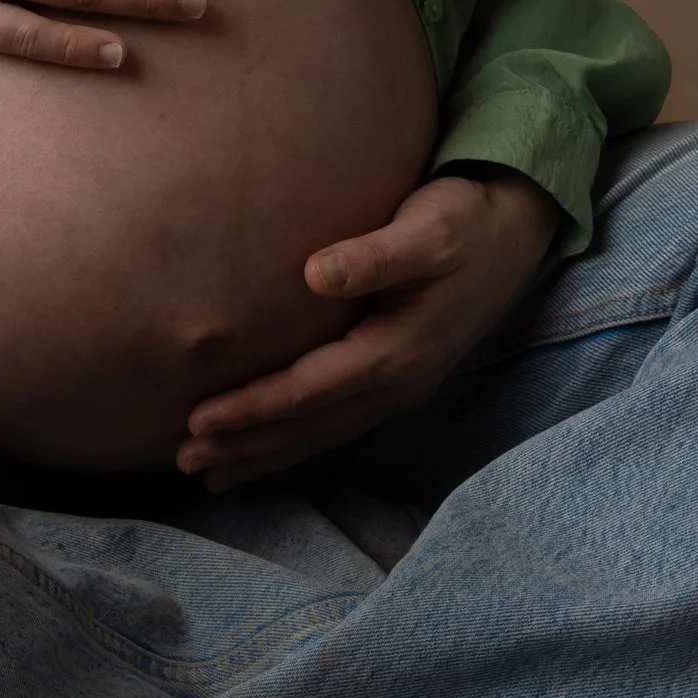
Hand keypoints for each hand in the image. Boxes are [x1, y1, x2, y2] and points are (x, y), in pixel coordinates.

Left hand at [176, 170, 560, 488]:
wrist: (515, 233)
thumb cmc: (465, 221)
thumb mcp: (429, 228)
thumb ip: (374, 254)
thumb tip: (315, 273)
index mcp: (397, 353)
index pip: (309, 390)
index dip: (253, 407)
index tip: (197, 419)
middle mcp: (398, 383)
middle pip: (310, 427)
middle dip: (246, 446)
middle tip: (182, 461)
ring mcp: (400, 388)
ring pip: (321, 434)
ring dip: (264, 456)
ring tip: (208, 475)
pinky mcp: (396, 379)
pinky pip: (335, 425)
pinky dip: (294, 443)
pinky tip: (263, 452)